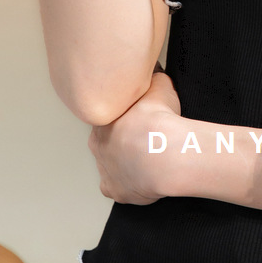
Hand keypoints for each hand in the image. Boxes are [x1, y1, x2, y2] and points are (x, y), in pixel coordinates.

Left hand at [87, 67, 181, 204]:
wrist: (162, 152)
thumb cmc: (158, 120)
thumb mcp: (159, 84)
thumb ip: (152, 79)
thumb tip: (154, 73)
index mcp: (104, 118)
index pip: (110, 115)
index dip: (128, 116)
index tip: (143, 117)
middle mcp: (98, 144)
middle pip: (108, 140)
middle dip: (125, 139)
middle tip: (147, 137)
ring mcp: (104, 168)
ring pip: (112, 164)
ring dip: (127, 161)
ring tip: (149, 158)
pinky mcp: (113, 189)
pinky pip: (117, 187)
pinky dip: (128, 185)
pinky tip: (143, 178)